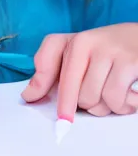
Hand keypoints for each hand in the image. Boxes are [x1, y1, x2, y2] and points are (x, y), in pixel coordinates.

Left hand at [21, 23, 137, 118]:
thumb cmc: (108, 52)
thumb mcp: (78, 55)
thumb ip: (51, 72)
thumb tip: (29, 96)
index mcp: (72, 41)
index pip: (47, 67)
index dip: (43, 89)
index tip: (53, 115)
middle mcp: (87, 41)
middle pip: (75, 94)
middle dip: (87, 104)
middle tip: (99, 96)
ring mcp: (110, 50)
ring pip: (95, 100)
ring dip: (107, 107)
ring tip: (116, 94)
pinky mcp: (132, 61)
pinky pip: (117, 99)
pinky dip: (123, 106)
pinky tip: (130, 96)